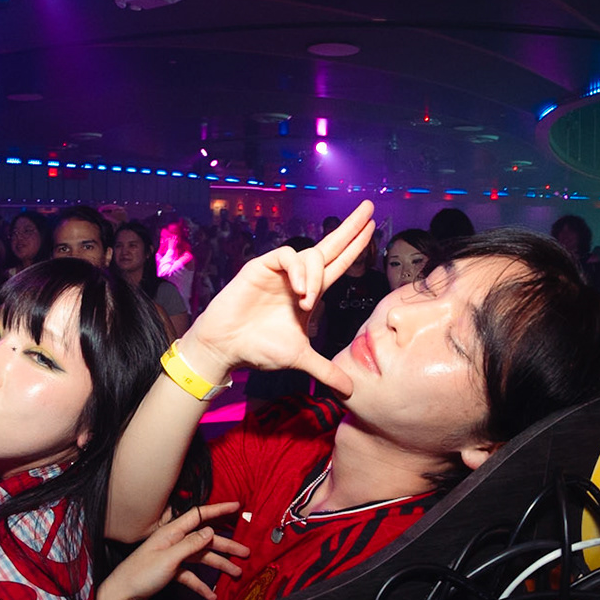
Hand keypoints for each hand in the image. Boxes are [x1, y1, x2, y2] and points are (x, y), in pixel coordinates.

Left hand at [96, 502, 250, 599]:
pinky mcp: (169, 571)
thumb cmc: (139, 575)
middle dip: (227, 546)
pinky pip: (191, 576)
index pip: (199, 516)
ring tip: (236, 574)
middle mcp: (172, 542)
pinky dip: (201, 585)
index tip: (236, 507)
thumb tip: (210, 531)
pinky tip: (210, 596)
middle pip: (205, 540)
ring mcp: (171, 557)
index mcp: (171, 533)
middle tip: (245, 553)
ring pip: (201, 558)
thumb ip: (190, 544)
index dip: (219, 510)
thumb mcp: (168, 558)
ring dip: (219, 566)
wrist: (121, 596)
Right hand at [179, 202, 373, 394]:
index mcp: (309, 292)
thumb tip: (350, 392)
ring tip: (307, 301)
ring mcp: (280, 270)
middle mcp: (297, 277)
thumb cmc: (259, 349)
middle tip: (369, 208)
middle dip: (350, 228)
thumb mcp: (300, 359)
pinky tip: (299, 291)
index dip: (355, 246)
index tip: (373, 227)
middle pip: (329, 245)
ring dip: (316, 276)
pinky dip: (299, 272)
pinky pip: (287, 257)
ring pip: (310, 255)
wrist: (227, 348)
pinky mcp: (261, 267)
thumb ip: (325, 370)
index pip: (339, 264)